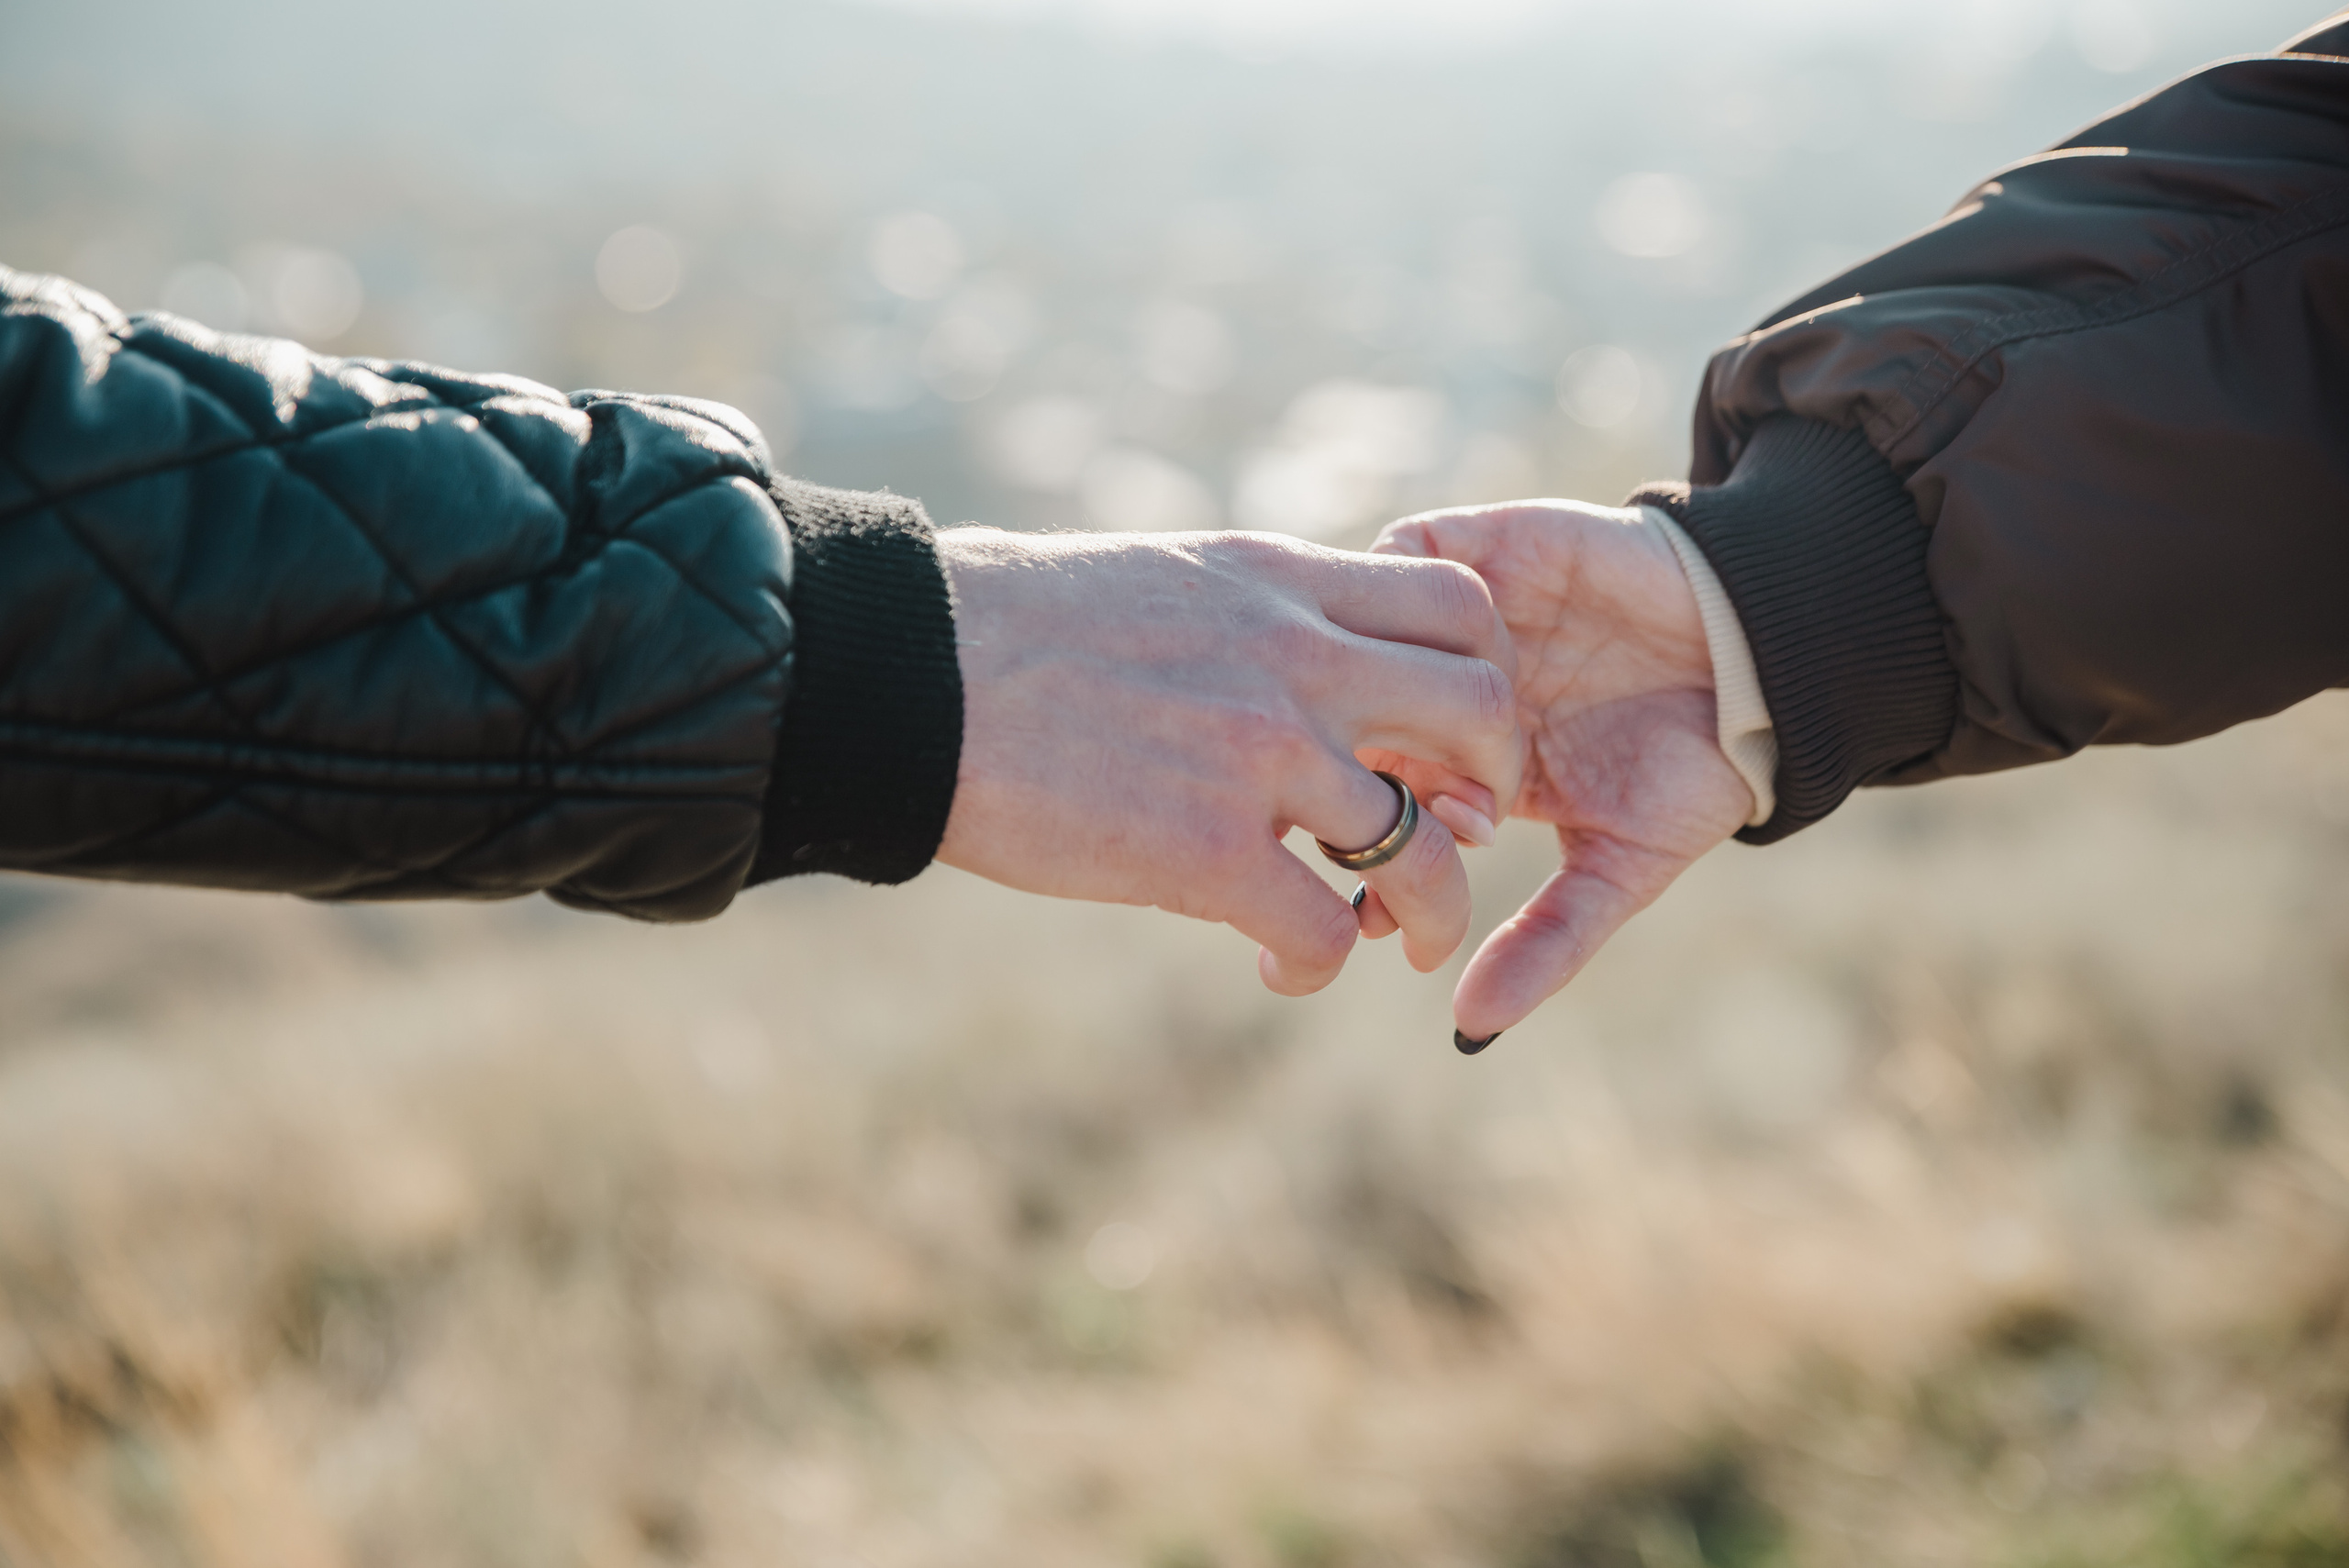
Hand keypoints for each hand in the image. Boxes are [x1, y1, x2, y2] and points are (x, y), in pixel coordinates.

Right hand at [935, 527, 1522, 994]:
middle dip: (1490, 788)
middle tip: (1456, 832)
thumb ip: (1247, 615)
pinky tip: (1282, 967)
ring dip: (1432, 910)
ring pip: (1427, 850)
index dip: (1483, 675)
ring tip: (1400, 937)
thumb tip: (1279, 651)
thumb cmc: (1007, 628)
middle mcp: (1294, 657)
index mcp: (1280, 580)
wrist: (908, 671)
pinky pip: (1325, 932)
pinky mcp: (1204, 852)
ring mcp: (1259, 754)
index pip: (1460, 603)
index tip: (1441, 731)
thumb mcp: (1160, 580)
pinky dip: (1319, 965)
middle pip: (1485, 714)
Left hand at [1373, 502, 1753, 1039]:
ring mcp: (1449, 619)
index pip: (1362, 806)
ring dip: (1402, 693)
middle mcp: (1430, 693)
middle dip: (1373, 780)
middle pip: (1341, 725)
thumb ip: (1546, 943)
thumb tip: (1469, 1028)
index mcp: (1450, 769)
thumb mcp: (1618, 872)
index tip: (1395, 898)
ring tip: (1480, 734)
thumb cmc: (1693, 766)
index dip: (1367, 849)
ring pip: (1358, 643)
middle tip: (1444, 815)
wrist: (1762, 649)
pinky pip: (1403, 557)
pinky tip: (1490, 656)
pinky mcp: (1479, 545)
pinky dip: (1424, 605)